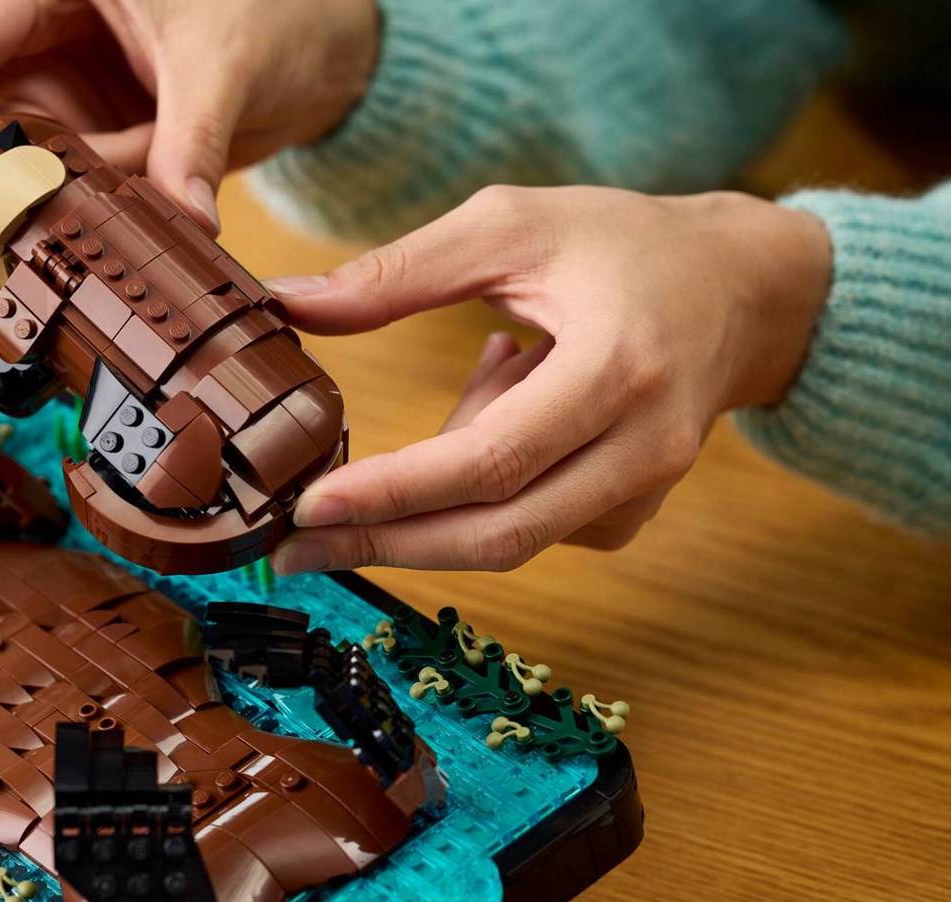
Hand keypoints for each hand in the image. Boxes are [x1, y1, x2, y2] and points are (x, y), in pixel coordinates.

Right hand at [0, 0, 379, 233]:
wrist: (314, 46)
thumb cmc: (268, 11)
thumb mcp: (225, 64)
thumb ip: (193, 143)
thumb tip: (185, 222)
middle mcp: (29, 37)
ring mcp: (46, 95)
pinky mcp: (70, 145)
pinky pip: (29, 188)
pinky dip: (20, 226)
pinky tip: (11, 263)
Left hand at [266, 186, 832, 573]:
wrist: (744, 288)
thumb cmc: (623, 242)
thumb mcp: (512, 224)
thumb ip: (399, 270)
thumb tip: (286, 302)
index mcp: (619, 365)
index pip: (491, 459)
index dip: (396, 493)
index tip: (310, 507)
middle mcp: (644, 445)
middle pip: (499, 533)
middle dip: (387, 543)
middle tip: (292, 548)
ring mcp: (646, 489)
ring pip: (513, 538)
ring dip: (438, 501)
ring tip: (459, 394)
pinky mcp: (634, 512)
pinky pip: (534, 527)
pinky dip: (485, 489)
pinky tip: (504, 403)